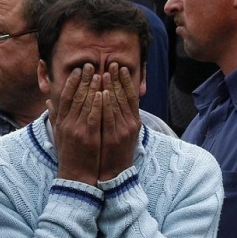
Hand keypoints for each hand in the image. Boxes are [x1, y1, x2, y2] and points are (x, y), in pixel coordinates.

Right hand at [50, 63, 101, 185]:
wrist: (75, 177)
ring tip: (99, 74)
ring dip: (92, 87)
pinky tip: (103, 93)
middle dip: (83, 80)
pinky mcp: (88, 137)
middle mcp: (67, 124)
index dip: (72, 82)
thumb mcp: (59, 135)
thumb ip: (54, 116)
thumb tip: (48, 101)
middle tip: (90, 65)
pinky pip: (93, 117)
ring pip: (85, 104)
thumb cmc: (69, 156)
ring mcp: (77, 130)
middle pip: (75, 97)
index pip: (65, 97)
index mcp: (61, 122)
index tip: (78, 70)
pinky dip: (97, 104)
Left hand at [99, 63, 140, 180]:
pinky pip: (108, 117)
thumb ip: (120, 116)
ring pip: (117, 104)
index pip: (131, 96)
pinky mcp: (113, 137)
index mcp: (133, 121)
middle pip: (124, 96)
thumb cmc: (115, 152)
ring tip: (105, 72)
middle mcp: (130, 123)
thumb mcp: (123, 132)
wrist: (115, 174)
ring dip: (111, 87)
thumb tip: (113, 100)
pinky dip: (106, 104)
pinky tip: (102, 93)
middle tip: (112, 63)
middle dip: (118, 79)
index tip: (120, 67)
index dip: (126, 81)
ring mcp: (122, 130)